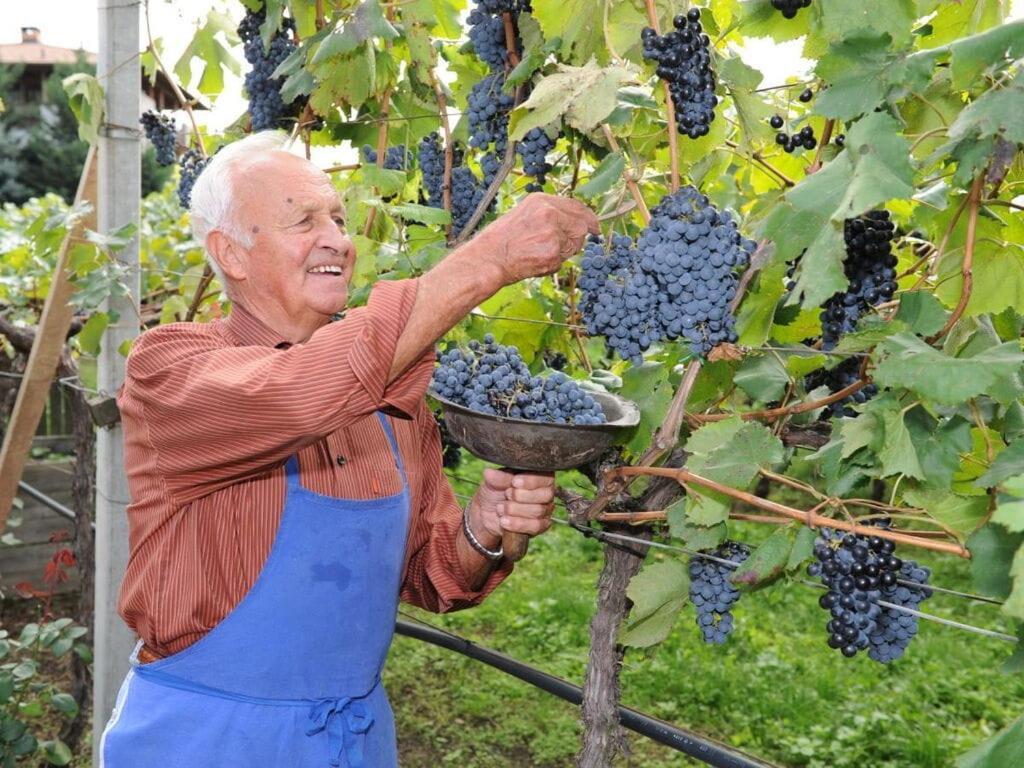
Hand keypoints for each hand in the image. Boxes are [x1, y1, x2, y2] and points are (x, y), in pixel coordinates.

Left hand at [468, 468, 555, 543]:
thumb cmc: (495, 493)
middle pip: (546, 495)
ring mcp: (545, 509)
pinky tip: (504, 521)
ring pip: (539, 511)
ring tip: (501, 508)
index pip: (545, 476)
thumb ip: (496, 478)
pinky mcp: (541, 525)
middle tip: (506, 494)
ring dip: (516, 510)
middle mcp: (546, 492)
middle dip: (522, 496)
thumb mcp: (493, 482)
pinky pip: (536, 526)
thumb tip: (490, 472)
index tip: (514, 482)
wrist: (487, 514)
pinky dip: (518, 524)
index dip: (530, 481)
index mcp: (539, 475)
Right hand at [471, 193, 598, 284]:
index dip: (588, 218)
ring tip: (538, 252)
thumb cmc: (502, 238)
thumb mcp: (525, 214)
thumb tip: (574, 222)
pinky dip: (552, 264)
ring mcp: (553, 234)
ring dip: (562, 252)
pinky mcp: (553, 254)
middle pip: (581, 226)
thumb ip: (550, 214)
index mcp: (542, 201)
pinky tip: (534, 261)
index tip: (595, 227)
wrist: (489, 258)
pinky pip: (562, 261)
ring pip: (573, 245)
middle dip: (576, 238)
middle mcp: (550, 214)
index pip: (576, 207)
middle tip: (559, 246)